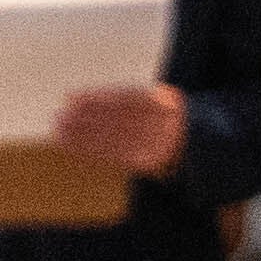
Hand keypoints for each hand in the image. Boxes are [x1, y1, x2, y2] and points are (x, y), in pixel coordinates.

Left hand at [52, 81, 189, 177]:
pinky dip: (92, 150)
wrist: (202, 145)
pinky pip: (115, 155)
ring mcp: (159, 142)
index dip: (96, 97)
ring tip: (58, 132)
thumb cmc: (169, 118)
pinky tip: (73, 146)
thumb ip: (131, 99)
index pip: (124, 98)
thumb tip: (76, 99)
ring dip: (84, 136)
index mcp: (165, 100)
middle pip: (116, 118)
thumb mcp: (160, 101)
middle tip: (58, 117)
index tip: (70, 98)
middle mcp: (163, 120)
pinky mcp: (151, 162)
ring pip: (114, 137)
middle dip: (85, 118)